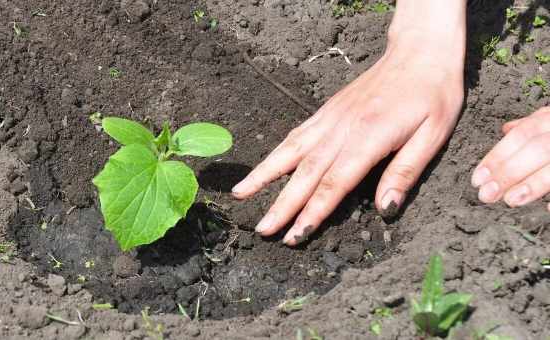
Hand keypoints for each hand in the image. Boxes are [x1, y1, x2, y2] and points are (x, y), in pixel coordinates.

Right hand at [232, 34, 464, 245]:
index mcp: (368, 138)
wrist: (418, 52)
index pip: (334, 184)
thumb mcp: (432, 135)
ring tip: (240, 195)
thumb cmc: (432, 94)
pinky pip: (295, 135)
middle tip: (262, 229)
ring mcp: (329, 118)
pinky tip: (263, 167)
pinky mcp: (326, 111)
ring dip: (264, 176)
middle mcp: (341, 129)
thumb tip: (385, 208)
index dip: (312, 212)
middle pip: (305, 173)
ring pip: (290, 151)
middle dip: (282, 204)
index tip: (294, 235)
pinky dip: (275, 154)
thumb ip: (405, 172)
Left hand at [472, 107, 549, 211]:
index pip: (523, 135)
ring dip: (534, 184)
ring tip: (510, 201)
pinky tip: (547, 209)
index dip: (498, 156)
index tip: (477, 178)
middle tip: (486, 195)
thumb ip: (536, 124)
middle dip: (509, 172)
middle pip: (538, 149)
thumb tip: (507, 130)